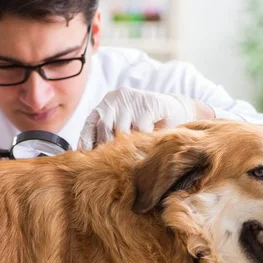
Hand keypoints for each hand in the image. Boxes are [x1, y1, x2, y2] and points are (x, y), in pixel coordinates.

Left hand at [79, 88, 209, 150]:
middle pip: (104, 127)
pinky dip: (142, 141)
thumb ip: (109, 136)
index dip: (86, 140)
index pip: (91, 123)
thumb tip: (88, 155)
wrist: (176, 109)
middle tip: (111, 163)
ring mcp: (132, 100)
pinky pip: (140, 130)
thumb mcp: (125, 126)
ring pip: (122, 130)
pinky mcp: (148, 105)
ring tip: (129, 157)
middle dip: (107, 147)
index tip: (85, 156)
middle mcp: (116, 98)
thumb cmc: (146, 123)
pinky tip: (146, 144)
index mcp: (107, 103)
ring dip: (126, 147)